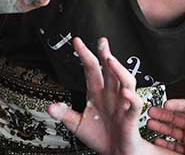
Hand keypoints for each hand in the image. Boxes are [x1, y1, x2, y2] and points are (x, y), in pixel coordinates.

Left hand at [48, 37, 148, 154]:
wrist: (115, 153)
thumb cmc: (99, 136)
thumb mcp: (77, 124)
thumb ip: (65, 114)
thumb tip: (50, 107)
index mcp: (97, 93)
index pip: (91, 70)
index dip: (85, 55)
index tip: (77, 42)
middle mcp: (111, 95)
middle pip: (110, 70)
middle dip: (106, 55)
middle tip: (101, 42)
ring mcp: (122, 104)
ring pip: (126, 81)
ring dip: (119, 70)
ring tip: (110, 60)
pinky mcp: (131, 117)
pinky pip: (135, 104)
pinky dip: (132, 98)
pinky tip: (126, 92)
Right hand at [148, 99, 184, 154]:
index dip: (177, 104)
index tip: (166, 104)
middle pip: (177, 118)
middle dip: (164, 114)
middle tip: (152, 111)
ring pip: (173, 131)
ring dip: (161, 127)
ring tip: (150, 123)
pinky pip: (173, 147)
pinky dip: (164, 144)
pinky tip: (157, 141)